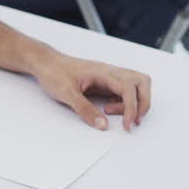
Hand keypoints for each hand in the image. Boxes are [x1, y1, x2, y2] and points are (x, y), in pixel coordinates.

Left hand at [33, 52, 151, 130]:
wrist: (45, 63)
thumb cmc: (53, 72)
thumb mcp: (66, 93)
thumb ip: (84, 109)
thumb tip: (103, 125)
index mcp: (102, 72)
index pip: (128, 87)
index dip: (131, 107)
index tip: (126, 124)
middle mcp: (110, 72)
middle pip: (142, 82)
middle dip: (143, 103)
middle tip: (132, 120)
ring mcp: (109, 76)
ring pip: (136, 85)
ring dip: (135, 102)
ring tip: (120, 115)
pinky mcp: (105, 82)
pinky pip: (124, 91)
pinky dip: (124, 102)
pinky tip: (109, 109)